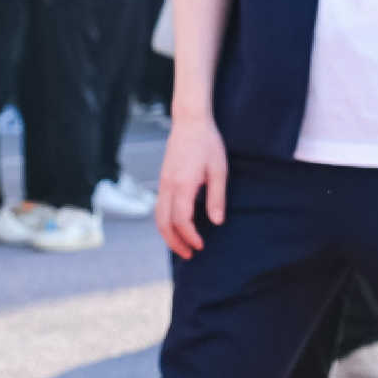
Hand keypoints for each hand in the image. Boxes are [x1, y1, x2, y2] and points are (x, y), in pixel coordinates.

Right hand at [159, 115, 230, 258]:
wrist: (190, 122)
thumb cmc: (207, 144)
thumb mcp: (219, 170)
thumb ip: (217, 197)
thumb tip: (217, 222)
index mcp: (183, 184)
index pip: (181, 219)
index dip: (190, 236)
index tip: (201, 246)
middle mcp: (168, 186)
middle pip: (164, 223)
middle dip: (175, 242)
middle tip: (189, 255)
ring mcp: (163, 183)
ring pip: (158, 217)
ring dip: (168, 235)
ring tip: (182, 246)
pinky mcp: (163, 180)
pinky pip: (160, 207)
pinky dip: (165, 222)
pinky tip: (178, 227)